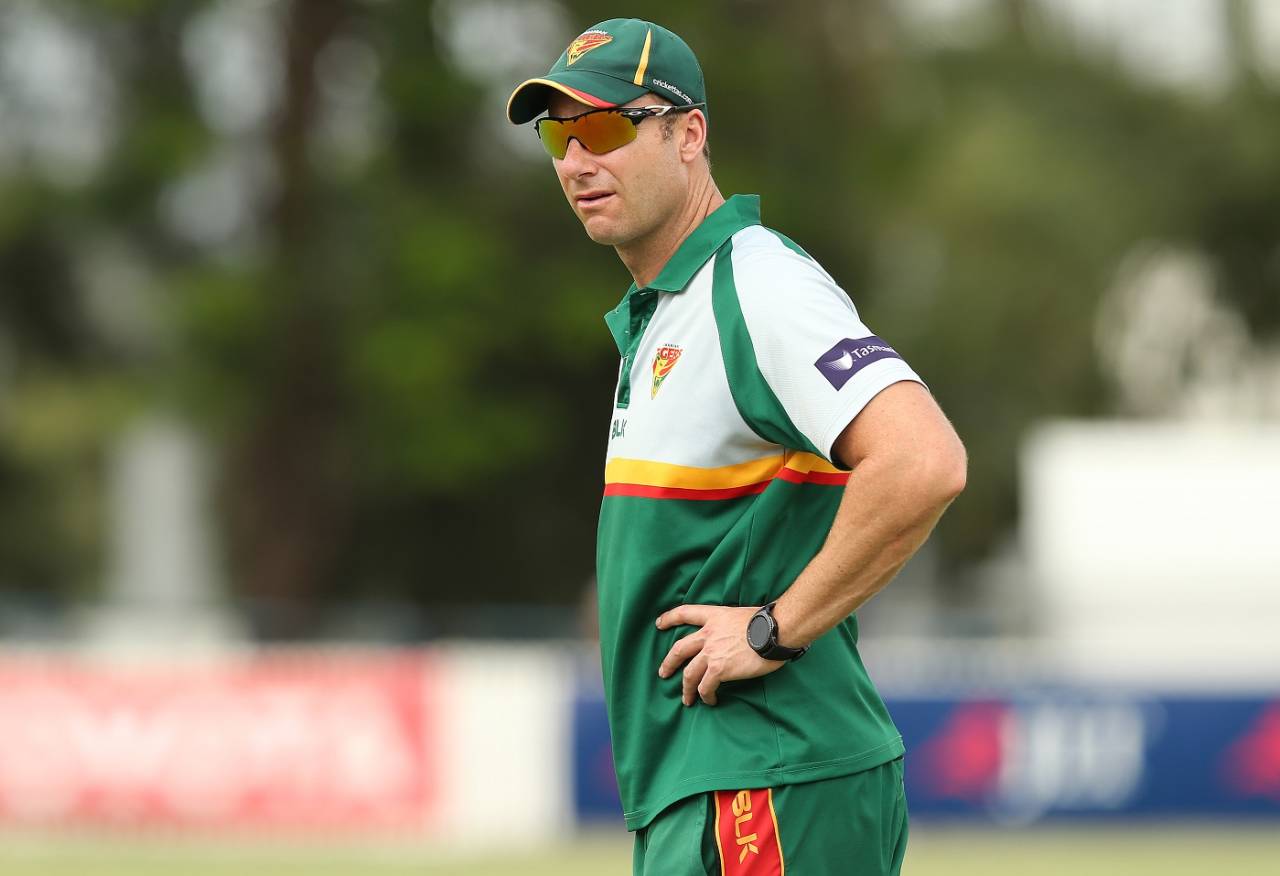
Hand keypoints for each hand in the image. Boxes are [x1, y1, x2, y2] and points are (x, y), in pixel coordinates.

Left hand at [655, 604, 784, 706]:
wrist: (775, 630)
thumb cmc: (768, 623)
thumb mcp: (742, 616)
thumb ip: (732, 626)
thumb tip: (737, 636)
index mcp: (714, 617)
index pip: (685, 613)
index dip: (669, 618)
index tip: (658, 624)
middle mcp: (708, 633)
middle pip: (680, 649)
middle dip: (669, 663)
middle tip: (663, 673)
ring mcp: (711, 652)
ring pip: (689, 674)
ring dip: (686, 688)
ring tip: (686, 700)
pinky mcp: (718, 669)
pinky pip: (705, 687)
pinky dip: (705, 696)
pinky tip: (710, 700)